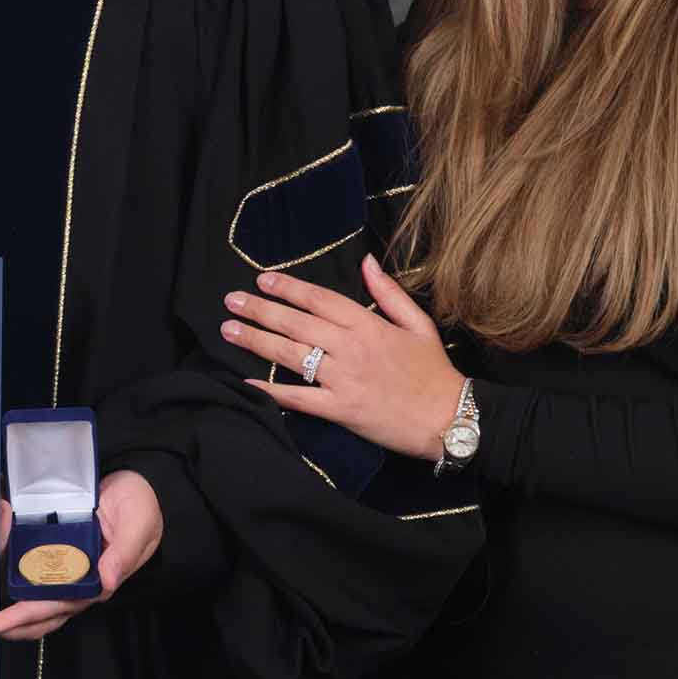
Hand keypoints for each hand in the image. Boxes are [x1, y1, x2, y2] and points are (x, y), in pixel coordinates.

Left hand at [0, 467, 161, 639]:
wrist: (138, 484)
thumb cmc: (140, 509)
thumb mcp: (139, 526)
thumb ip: (124, 553)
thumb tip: (107, 580)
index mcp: (97, 581)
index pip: (59, 606)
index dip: (29, 616)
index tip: (2, 623)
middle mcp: (78, 579)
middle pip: (41, 609)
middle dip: (14, 620)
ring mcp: (66, 565)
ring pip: (33, 590)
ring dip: (9, 597)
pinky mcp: (56, 547)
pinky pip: (31, 561)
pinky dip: (11, 561)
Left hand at [218, 258, 470, 460]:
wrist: (448, 417)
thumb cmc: (433, 371)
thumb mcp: (418, 323)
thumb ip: (388, 292)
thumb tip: (365, 261)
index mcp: (369, 324)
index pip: (320, 299)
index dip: (288, 288)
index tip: (262, 279)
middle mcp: (351, 348)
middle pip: (297, 324)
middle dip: (260, 310)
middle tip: (231, 300)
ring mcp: (343, 379)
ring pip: (291, 356)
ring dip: (256, 341)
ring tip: (229, 329)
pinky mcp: (340, 409)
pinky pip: (298, 399)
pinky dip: (270, 391)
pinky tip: (245, 382)